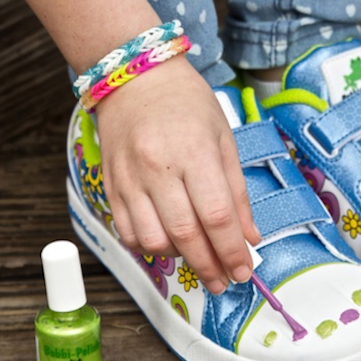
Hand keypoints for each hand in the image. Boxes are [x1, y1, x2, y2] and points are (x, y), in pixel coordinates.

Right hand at [94, 55, 261, 293]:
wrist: (134, 79)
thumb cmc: (186, 104)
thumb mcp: (224, 139)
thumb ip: (237, 193)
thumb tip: (250, 238)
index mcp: (193, 151)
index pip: (216, 215)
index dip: (231, 251)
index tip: (242, 272)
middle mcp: (157, 167)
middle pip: (185, 234)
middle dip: (209, 266)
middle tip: (223, 281)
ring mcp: (129, 178)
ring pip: (152, 240)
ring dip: (179, 258)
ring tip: (197, 257)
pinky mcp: (110, 186)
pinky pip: (127, 232)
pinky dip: (149, 248)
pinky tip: (168, 243)